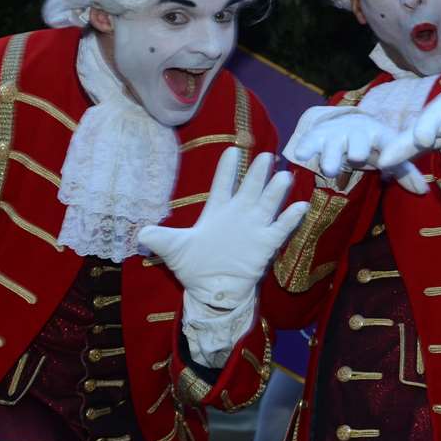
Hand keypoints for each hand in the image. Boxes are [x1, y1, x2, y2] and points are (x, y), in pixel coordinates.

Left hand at [139, 149, 309, 309]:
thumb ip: (160, 238)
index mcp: (217, 209)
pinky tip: (300, 205)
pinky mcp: (266, 243)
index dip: (227, 167)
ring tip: (284, 176)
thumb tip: (140, 233)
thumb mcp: (174, 250)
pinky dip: (291, 217)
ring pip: (269, 201)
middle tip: (266, 156)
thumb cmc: (194, 266)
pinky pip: (281, 227)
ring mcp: (255, 226)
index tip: (233, 150)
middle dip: (259, 171)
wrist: (212, 290)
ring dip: (276, 190)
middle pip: (251, 186)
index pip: (223, 182)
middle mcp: (239, 212)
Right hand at [283, 108, 427, 193]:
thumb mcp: (390, 153)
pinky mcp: (318, 135)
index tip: (386, 163)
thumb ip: (405, 172)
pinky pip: (312, 139)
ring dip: (332, 154)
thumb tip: (423, 192)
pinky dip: (307, 146)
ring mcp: (337, 133)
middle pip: (358, 141)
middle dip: (357, 150)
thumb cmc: (374, 144)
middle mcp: (357, 132)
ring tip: (330, 169)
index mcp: (379, 135)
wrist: (351, 121)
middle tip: (356, 158)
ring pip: (334, 142)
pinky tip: (300, 155)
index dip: (388, 152)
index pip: (386, 142)